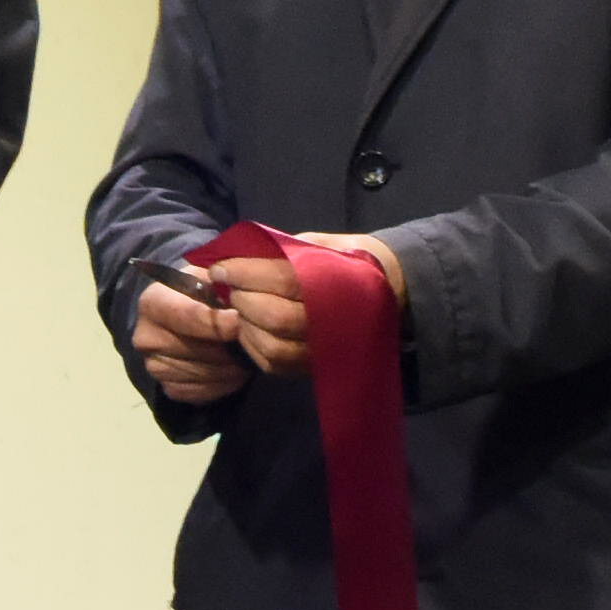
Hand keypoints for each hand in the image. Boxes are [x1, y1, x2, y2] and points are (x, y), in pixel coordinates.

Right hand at [128, 272, 256, 406]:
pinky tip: (234, 369)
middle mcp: (146, 338)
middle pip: (198, 349)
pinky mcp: (168, 388)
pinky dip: (225, 383)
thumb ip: (217, 287)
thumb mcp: (202, 278)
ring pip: (206, 373)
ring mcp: (155, 367)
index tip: (238, 321)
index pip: (185, 316)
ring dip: (232, 366)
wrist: (173, 317)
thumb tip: (237, 305)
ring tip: (246, 353)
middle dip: (229, 346)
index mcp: (152, 304)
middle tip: (251, 338)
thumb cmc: (193, 293)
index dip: (215, 321)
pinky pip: (204, 392)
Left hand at [206, 231, 402, 381]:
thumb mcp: (322, 243)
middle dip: (243, 299)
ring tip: (238, 307)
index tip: (220, 266)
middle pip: (275, 317)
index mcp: (334, 282)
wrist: (390, 290)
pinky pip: (276, 365)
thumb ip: (284, 250)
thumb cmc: (349, 260)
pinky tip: (248, 328)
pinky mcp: (315, 366)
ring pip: (274, 346)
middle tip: (228, 286)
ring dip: (246, 325)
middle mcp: (330, 320)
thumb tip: (239, 253)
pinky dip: (253, 347)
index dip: (245, 273)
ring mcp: (324, 348)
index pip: (282, 280)